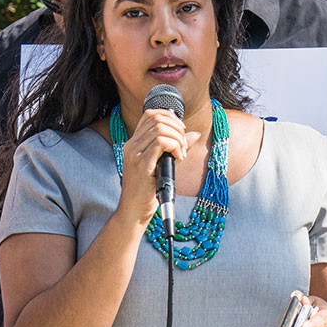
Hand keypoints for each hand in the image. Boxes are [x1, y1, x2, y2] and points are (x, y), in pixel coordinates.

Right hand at [115, 109, 200, 224]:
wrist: (134, 211)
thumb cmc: (148, 191)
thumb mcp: (164, 165)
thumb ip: (177, 147)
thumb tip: (194, 133)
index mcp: (134, 143)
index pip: (150, 114)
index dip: (169, 116)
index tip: (181, 130)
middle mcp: (131, 145)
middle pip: (156, 118)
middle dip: (177, 127)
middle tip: (183, 145)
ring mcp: (134, 154)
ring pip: (159, 128)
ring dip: (177, 137)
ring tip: (181, 153)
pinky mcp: (141, 165)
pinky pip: (160, 142)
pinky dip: (174, 146)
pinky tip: (179, 157)